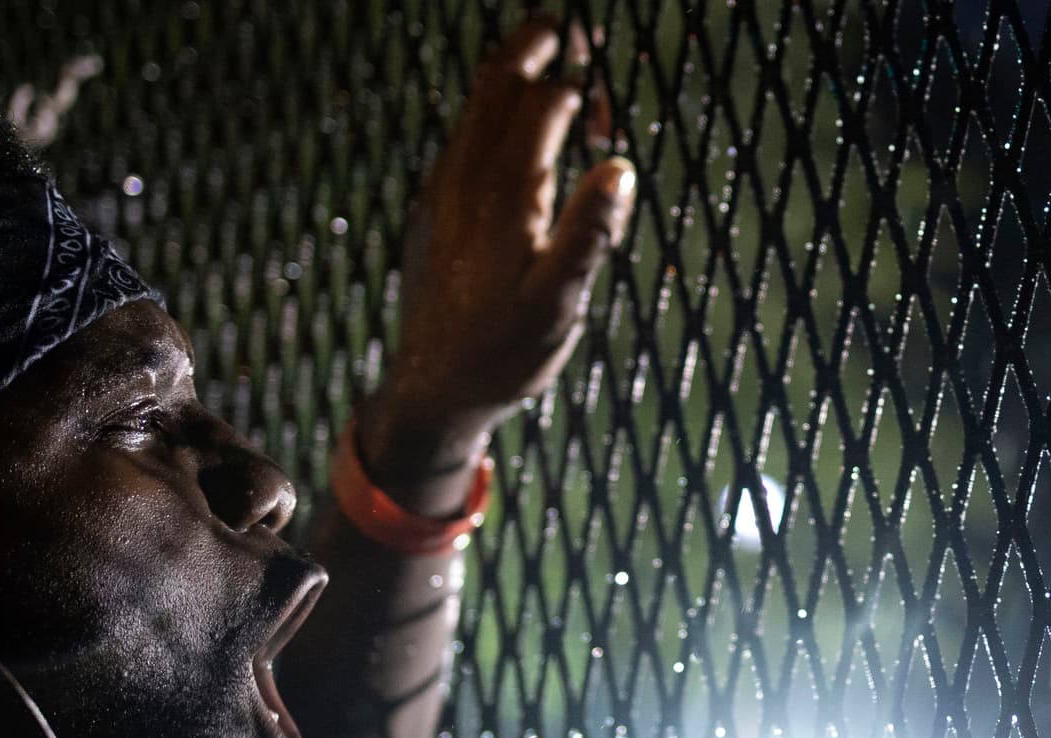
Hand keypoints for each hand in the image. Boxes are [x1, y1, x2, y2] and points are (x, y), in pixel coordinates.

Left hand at [359, 16, 635, 508]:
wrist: (432, 390)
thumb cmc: (502, 354)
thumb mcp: (559, 305)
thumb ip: (589, 233)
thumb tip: (618, 166)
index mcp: (504, 194)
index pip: (543, 101)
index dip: (581, 93)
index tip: (608, 123)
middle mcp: (464, 179)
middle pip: (497, 80)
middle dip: (537, 44)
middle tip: (573, 35)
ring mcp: (442, 191)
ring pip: (474, 106)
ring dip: (515, 80)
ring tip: (553, 83)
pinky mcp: (432, 209)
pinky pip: (462, 139)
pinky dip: (493, 118)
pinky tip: (515, 145)